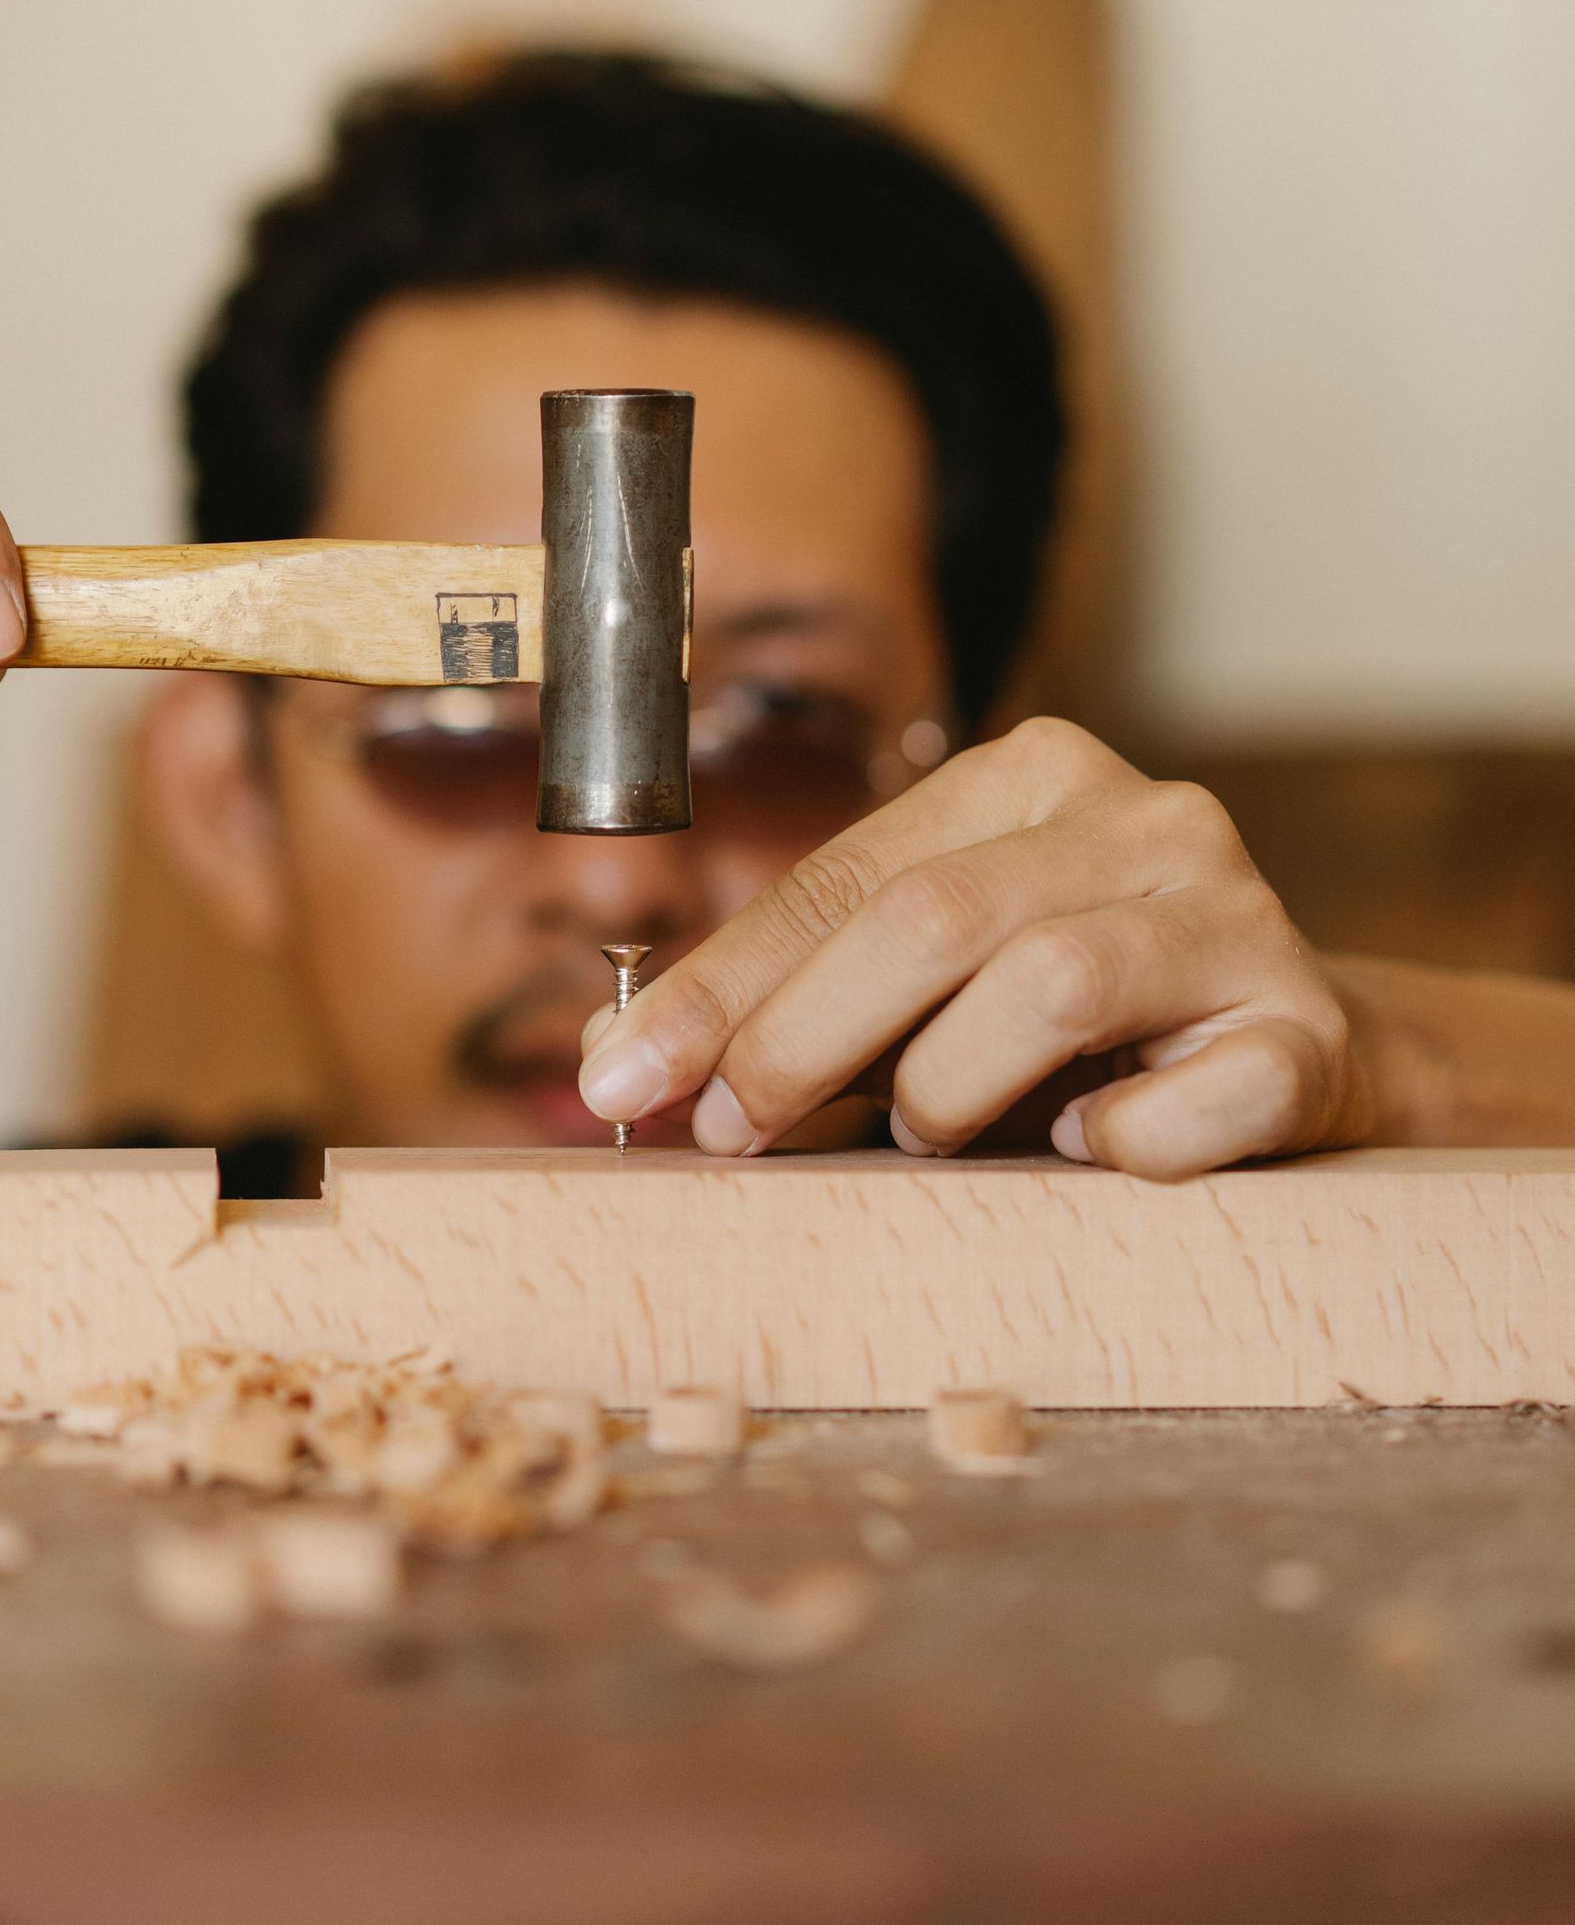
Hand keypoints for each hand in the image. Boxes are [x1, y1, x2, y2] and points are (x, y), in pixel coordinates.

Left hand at [578, 716, 1370, 1180]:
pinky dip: (1122, 1140)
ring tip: (930, 1139)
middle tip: (732, 1134)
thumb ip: (797, 1007)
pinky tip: (1085, 1147)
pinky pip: (1200, 1094)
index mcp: (1033, 777)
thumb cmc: (1074, 1034)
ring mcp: (1238, 917)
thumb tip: (615, 1065)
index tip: (625, 1076)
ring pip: (1048, 982)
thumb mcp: (929, 991)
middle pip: (930, 916)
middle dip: (800, 1038)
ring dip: (951, 1087)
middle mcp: (1143, 818)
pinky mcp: (1310, 1029)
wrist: (1296, 1062)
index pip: (844, 875)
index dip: (720, 983)